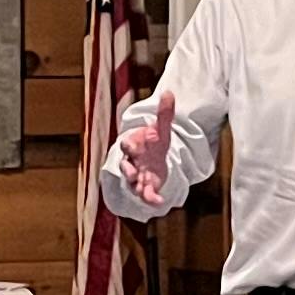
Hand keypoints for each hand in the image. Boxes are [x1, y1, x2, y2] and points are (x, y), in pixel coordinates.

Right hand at [118, 93, 175, 211]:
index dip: (131, 143)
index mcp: (133, 144)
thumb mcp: (161, 128)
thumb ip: (164, 113)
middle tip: (133, 172)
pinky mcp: (146, 186)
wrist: (154, 155)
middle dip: (128, 169)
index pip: (127, 143)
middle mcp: (131, 161)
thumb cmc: (153, 141)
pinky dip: (151, 199)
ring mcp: (137, 175)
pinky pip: (145, 194)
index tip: (140, 141)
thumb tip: (169, 92)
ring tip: (141, 189)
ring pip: (132, 182)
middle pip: (125, 165)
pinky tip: (160, 202)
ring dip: (136, 185)